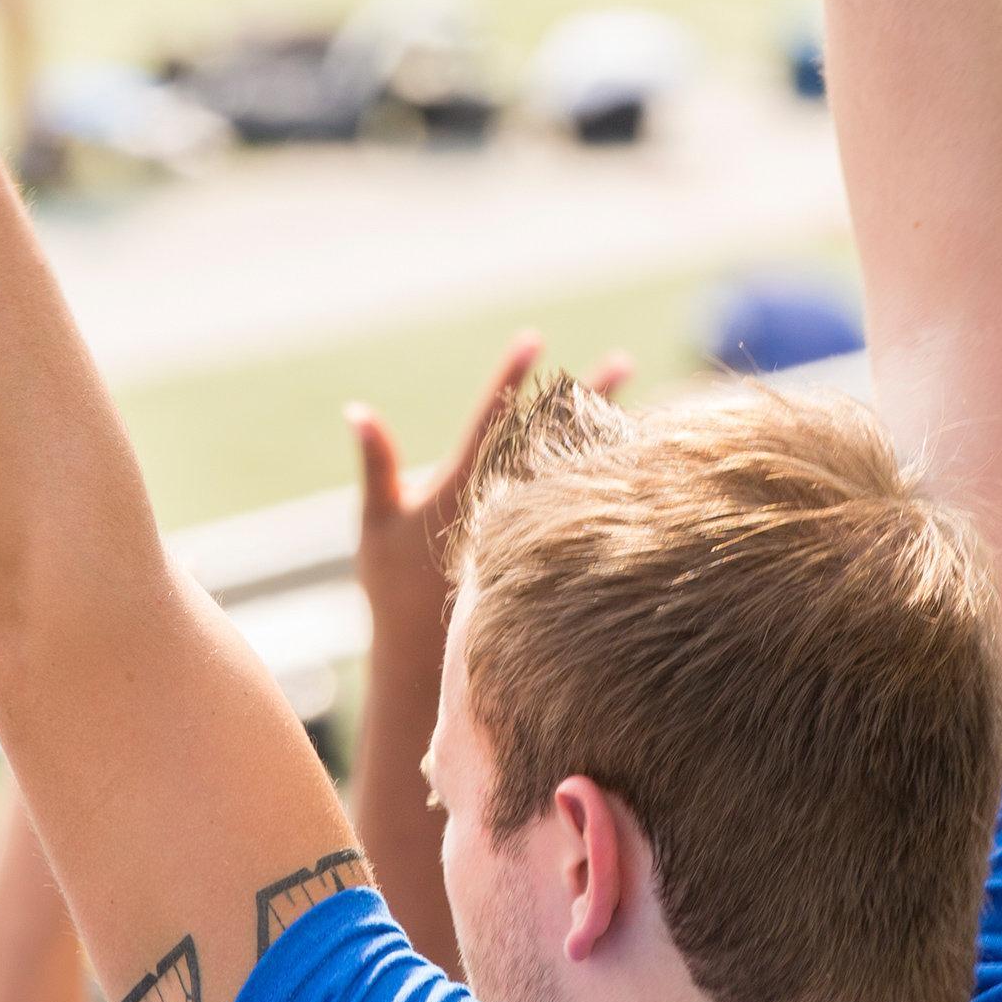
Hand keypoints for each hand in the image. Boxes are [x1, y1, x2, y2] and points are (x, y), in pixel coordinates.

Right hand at [348, 335, 628, 644]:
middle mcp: (504, 511)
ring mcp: (529, 540)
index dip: (511, 378)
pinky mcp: (545, 564)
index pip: (491, 421)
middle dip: (587, 400)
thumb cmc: (392, 590)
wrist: (423, 662)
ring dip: (608, 439)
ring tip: (643, 407)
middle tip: (623, 361)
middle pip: (552, 442)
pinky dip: (606, 489)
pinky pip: (583, 517)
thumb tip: (357, 409)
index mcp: (460, 492)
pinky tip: (637, 467)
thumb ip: (376, 464)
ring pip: (575, 476)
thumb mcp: (376, 524)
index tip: (535, 340)